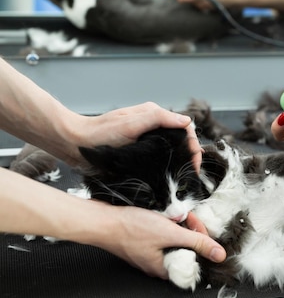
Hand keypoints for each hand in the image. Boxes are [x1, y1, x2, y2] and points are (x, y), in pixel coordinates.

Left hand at [73, 102, 202, 171]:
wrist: (74, 144)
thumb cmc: (100, 132)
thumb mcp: (131, 123)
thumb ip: (159, 118)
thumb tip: (186, 120)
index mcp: (154, 116)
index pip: (184, 129)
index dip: (193, 146)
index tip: (194, 164)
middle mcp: (152, 128)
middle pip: (180, 142)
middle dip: (189, 157)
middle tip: (190, 176)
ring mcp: (145, 142)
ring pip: (170, 153)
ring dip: (178, 165)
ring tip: (181, 181)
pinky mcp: (138, 155)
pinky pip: (157, 162)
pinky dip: (165, 170)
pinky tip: (166, 181)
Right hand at [97, 203, 224, 278]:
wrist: (103, 220)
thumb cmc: (129, 229)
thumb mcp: (170, 234)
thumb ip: (197, 243)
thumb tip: (218, 254)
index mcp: (166, 268)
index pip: (196, 256)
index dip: (200, 237)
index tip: (194, 224)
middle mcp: (159, 264)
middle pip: (186, 246)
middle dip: (187, 228)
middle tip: (180, 217)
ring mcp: (151, 253)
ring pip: (175, 237)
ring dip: (176, 224)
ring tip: (167, 216)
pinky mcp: (144, 242)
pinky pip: (162, 233)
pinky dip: (164, 223)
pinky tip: (159, 216)